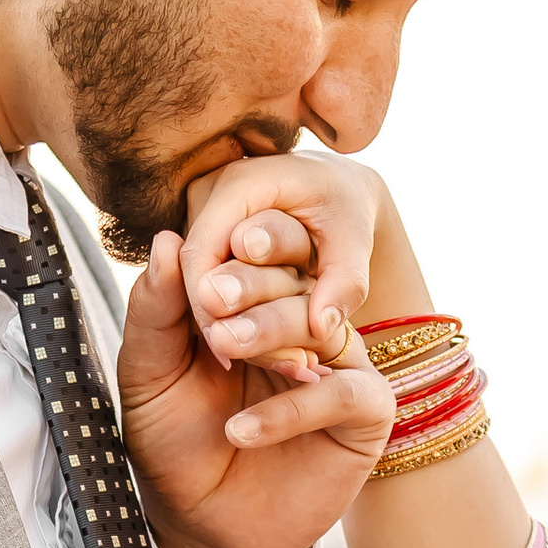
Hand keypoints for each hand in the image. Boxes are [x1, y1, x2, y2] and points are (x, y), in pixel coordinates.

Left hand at [118, 219, 391, 547]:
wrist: (202, 527)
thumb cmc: (174, 445)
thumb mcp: (149, 375)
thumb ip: (155, 313)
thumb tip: (166, 241)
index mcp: (255, 302)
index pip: (257, 254)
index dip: (231, 252)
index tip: (197, 260)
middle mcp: (303, 323)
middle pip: (294, 279)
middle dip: (251, 284)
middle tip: (213, 299)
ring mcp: (338, 364)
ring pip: (321, 324)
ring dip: (272, 332)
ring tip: (225, 351)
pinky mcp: (365, 413)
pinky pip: (343, 392)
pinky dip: (293, 408)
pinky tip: (241, 431)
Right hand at [182, 150, 392, 359]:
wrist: (334, 188)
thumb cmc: (345, 211)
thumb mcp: (355, 241)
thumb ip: (344, 282)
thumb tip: (321, 326)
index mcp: (240, 184)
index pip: (201, 254)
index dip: (209, 307)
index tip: (231, 353)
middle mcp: (209, 191)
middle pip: (192, 269)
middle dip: (217, 320)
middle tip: (239, 363)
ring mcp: (201, 210)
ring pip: (195, 278)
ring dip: (223, 321)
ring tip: (259, 358)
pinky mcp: (203, 232)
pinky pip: (205, 277)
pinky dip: (228, 312)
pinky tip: (254, 346)